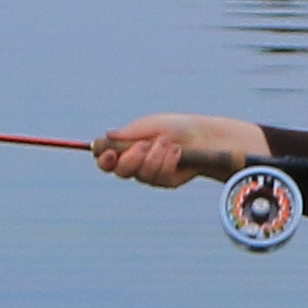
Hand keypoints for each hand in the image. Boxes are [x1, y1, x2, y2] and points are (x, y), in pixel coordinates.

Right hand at [95, 113, 270, 189]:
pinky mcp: (166, 182)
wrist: (203, 137)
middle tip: (144, 145)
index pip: (106, 160)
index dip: (104, 158)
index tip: (110, 152)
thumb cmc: (175, 127)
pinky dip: (168, 161)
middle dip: (131, 159)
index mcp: (127, 148)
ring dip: (155, 156)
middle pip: (120, 172)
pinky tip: (177, 152)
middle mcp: (136, 164)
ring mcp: (150, 175)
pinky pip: (159, 177)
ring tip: (168, 142)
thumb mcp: (151, 125)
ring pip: (142, 174)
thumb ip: (130, 133)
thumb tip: (108, 135)